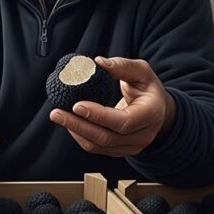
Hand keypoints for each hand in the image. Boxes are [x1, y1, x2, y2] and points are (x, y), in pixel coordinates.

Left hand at [49, 56, 176, 156]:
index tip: (76, 105)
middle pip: (106, 137)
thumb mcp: (142, 72)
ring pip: (98, 146)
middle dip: (78, 125)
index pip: (123, 121)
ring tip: (58, 116)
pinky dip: (80, 136)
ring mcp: (132, 146)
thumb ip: (122, 66)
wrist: (158, 111)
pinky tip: (69, 123)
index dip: (98, 115)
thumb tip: (98, 62)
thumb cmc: (148, 88)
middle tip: (55, 113)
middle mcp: (143, 135)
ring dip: (75, 132)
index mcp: (151, 114)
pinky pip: (97, 148)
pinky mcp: (120, 151)